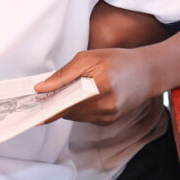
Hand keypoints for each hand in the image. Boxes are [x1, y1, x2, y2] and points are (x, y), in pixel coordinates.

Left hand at [34, 48, 152, 125]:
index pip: (67, 101)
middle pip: (69, 110)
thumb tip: (41, 88)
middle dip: (55, 104)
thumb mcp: (89, 58)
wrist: (146, 73)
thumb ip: (64, 74)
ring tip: (59, 94)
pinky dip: (78, 109)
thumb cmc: (117, 60)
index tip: (32, 110)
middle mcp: (106, 105)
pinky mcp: (109, 121)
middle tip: (41, 98)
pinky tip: (78, 97)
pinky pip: (85, 117)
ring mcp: (109, 116)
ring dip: (65, 107)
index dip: (48, 106)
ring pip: (75, 116)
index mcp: (101, 86)